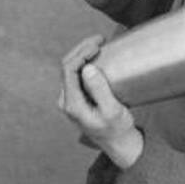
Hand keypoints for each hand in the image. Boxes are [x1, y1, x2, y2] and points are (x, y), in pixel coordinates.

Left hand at [58, 36, 143, 169]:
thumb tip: (87, 68)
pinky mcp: (77, 98)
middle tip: (100, 39)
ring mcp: (70, 99)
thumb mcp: (112, 111)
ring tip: (98, 44)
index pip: (69, 70)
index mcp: (72, 105)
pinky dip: (85, 61)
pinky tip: (96, 55)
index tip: (98, 45)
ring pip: (70, 68)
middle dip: (81, 49)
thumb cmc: (117, 129)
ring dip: (82, 53)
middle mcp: (67, 101)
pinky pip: (76, 74)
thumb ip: (100, 90)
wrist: (118, 144)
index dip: (81, 53)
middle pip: (67, 66)